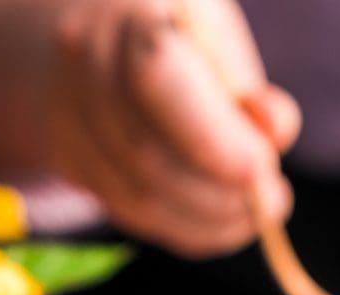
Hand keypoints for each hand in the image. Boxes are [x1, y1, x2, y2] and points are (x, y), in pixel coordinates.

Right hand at [0, 0, 300, 257]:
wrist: (93, 35)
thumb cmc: (175, 32)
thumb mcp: (218, 34)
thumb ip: (245, 85)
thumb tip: (273, 135)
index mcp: (129, 11)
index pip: (157, 79)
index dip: (211, 137)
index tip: (262, 170)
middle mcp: (84, 60)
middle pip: (146, 152)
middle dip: (218, 191)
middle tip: (272, 203)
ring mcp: (66, 116)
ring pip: (137, 196)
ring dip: (205, 220)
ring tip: (251, 216)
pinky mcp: (71, 163)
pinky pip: (129, 213)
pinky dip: (182, 227)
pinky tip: (217, 223)